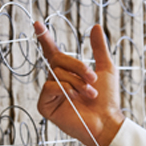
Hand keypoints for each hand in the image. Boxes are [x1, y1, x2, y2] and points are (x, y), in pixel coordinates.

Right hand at [34, 21, 123, 145]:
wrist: (107, 121)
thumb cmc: (108, 100)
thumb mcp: (106, 69)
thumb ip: (99, 48)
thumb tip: (96, 26)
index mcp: (67, 72)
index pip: (53, 52)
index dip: (45, 38)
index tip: (38, 23)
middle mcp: (56, 81)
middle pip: (57, 60)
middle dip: (78, 67)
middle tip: (93, 79)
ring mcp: (50, 94)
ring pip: (56, 73)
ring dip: (77, 82)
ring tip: (90, 94)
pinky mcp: (45, 106)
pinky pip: (49, 87)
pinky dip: (64, 89)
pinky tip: (74, 98)